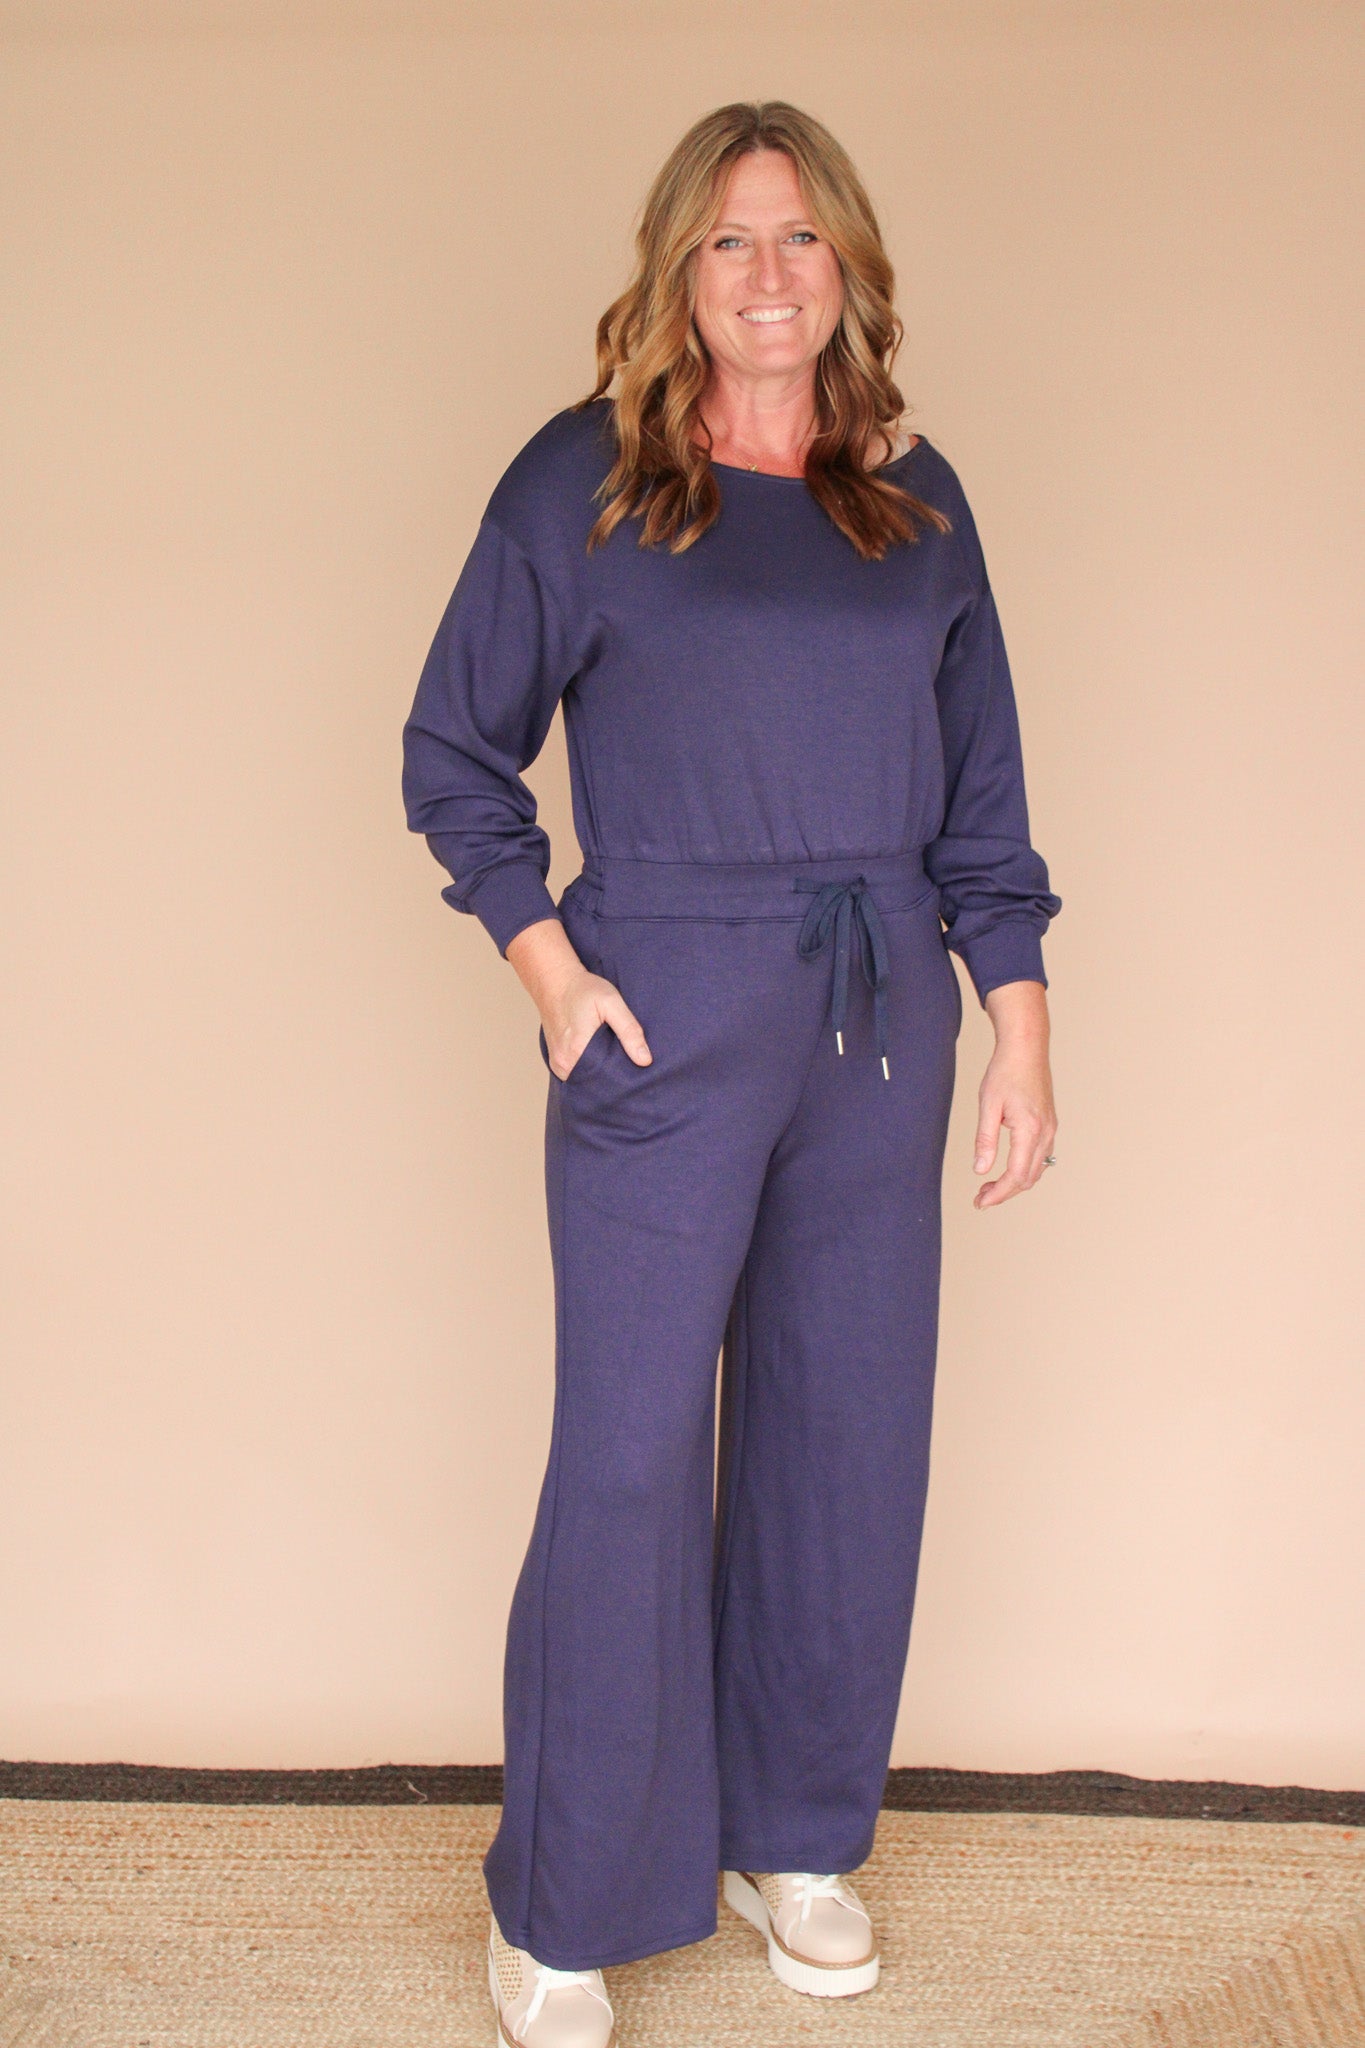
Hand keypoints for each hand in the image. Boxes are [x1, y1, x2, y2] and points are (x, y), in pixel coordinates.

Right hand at [505, 917, 652, 1080]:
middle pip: (595, 1084)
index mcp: (578, 1050)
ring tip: (614, 1063)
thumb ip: (629, 1031)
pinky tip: (599, 1061)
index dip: (623, 1079)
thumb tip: (645, 1060)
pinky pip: (575, 1076)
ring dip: (600, 1076)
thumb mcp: (611, 1003)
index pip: (606, 1081)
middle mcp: (564, 1062)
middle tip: (628, 1067)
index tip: (635, 1073)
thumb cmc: (583, 990)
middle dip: (612, 1080)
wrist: (554, 981)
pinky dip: (588, 1072)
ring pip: (584, 1082)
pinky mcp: (555, 1062)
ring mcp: (557, 1064)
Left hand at [973, 979, 1056, 1208]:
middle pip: (1029, 1179)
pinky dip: (1024, 1169)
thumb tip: (980, 1170)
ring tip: (989, 1186)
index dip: (998, 1194)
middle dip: (1005, 1193)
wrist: (1027, 1048)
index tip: (981, 1202)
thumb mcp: (988, 1105)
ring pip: (1037, 1170)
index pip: (1016, 1176)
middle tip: (980, 1198)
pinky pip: (1041, 1157)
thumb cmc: (1005, 1071)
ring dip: (1015, 1183)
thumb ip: (985, 1140)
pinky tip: (1007, 1168)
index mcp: (1030, 1130)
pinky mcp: (1049, 1124)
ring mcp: (1050, 1129)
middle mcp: (1045, 1133)